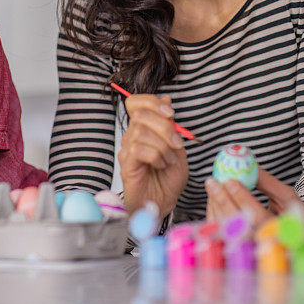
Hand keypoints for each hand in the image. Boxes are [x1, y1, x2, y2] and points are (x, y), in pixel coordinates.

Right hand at [118, 94, 188, 218]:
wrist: (163, 203)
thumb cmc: (168, 178)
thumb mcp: (177, 148)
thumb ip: (171, 125)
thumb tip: (165, 100)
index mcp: (144, 129)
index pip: (136, 103)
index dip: (152, 102)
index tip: (170, 113)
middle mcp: (132, 136)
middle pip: (141, 115)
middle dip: (165, 127)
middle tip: (177, 144)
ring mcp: (127, 150)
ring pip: (141, 133)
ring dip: (163, 146)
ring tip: (169, 160)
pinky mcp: (126, 165)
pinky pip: (138, 149)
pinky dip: (155, 156)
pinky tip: (161, 165)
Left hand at [205, 168, 303, 240]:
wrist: (299, 240)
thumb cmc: (294, 215)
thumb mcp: (287, 197)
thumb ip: (268, 183)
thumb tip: (248, 165)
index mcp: (280, 232)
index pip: (258, 216)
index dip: (242, 198)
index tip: (230, 180)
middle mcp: (262, 245)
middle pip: (238, 225)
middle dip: (223, 201)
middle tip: (212, 182)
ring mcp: (248, 249)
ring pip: (225, 230)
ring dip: (216, 206)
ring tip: (212, 185)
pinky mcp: (236, 250)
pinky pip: (220, 233)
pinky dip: (214, 214)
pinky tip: (213, 198)